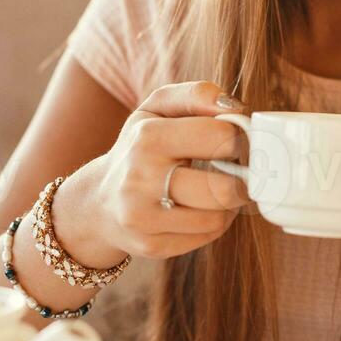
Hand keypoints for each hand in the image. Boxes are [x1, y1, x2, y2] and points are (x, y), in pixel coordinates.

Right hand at [68, 81, 253, 261]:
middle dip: (242, 179)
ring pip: (218, 216)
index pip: (221, 137)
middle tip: (240, 171)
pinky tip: (204, 208)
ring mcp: (143, 217)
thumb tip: (235, 108)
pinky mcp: (151, 245)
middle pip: (224, 187)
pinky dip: (215, 222)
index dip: (239, 138)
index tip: (237, 141)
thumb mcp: (157, 108)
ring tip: (221, 189)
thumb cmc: (139, 147)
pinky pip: (207, 236)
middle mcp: (141, 178)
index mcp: (147, 137)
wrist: (98, 200)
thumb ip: (197, 94)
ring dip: (230, 203)